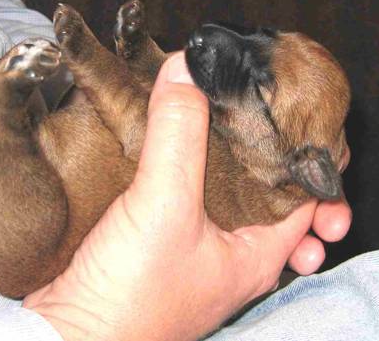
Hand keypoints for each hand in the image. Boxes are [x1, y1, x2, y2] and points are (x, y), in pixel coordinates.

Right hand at [23, 52, 350, 340]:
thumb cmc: (130, 293)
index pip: (308, 198)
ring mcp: (197, 253)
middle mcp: (234, 257)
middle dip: (267, 154)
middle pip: (268, 194)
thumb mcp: (163, 206)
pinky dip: (190, 173)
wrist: (68, 337)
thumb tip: (188, 65)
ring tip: (222, 123)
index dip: (310, 157)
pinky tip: (177, 152)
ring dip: (225, 160)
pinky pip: (187, 200)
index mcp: (258, 255)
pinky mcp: (161, 247)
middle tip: (259, 111)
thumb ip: (178, 135)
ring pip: (224, 196)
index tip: (298, 116)